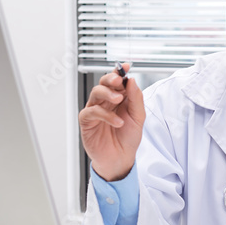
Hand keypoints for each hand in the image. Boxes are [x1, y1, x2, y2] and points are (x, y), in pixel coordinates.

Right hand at [78, 63, 144, 181]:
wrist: (121, 158)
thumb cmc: (128, 138)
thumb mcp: (138, 117)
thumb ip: (136, 99)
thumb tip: (131, 81)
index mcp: (119, 98)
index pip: (117, 81)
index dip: (119, 72)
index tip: (125, 66)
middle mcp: (105, 102)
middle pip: (103, 83)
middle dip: (110, 79)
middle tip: (118, 81)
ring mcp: (95, 110)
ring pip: (96, 93)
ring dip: (108, 94)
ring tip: (119, 100)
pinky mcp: (87, 122)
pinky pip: (92, 112)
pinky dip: (105, 115)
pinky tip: (117, 122)